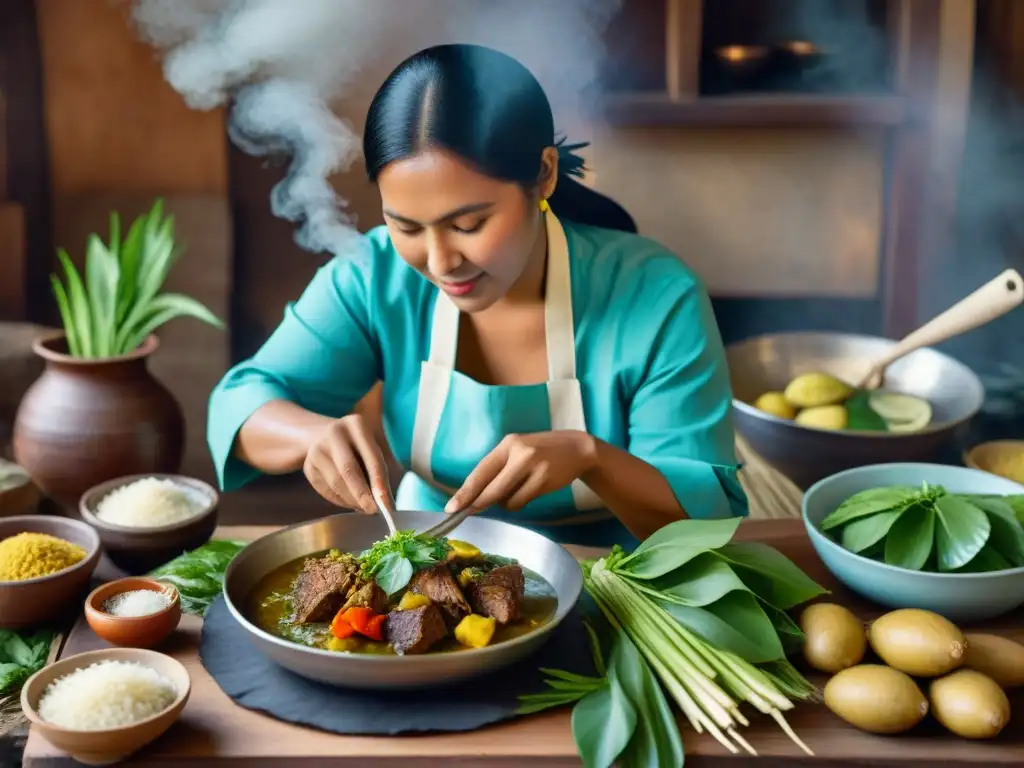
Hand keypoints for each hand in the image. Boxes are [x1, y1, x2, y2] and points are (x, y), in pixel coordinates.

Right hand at [303, 414, 393, 514]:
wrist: (327, 436)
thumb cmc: (360, 446)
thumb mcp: (374, 449)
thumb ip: (381, 473)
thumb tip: (388, 504)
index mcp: (356, 424)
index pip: (372, 457)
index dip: (379, 483)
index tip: (386, 504)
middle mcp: (334, 432)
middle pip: (349, 470)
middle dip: (362, 494)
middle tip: (373, 511)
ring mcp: (317, 449)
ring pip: (335, 482)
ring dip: (352, 500)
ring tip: (365, 508)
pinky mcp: (308, 466)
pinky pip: (325, 490)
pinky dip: (340, 501)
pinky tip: (351, 503)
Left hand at [446, 431, 597, 513]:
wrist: (576, 448)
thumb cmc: (540, 452)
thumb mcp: (517, 452)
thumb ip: (498, 469)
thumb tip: (474, 497)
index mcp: (507, 444)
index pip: (480, 471)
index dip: (465, 491)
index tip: (451, 507)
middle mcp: (519, 453)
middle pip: (490, 488)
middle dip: (478, 503)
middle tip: (468, 512)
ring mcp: (533, 466)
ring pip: (506, 499)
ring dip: (505, 503)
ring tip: (517, 490)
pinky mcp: (545, 480)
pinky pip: (521, 502)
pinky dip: (518, 503)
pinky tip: (528, 491)